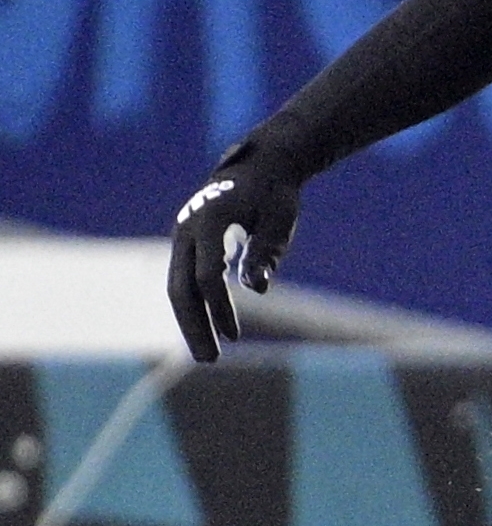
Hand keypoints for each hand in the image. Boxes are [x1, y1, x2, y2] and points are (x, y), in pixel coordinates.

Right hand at [166, 146, 303, 363]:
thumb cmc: (276, 193)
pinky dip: (196, 304)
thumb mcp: (280, 219)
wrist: (261, 166)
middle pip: (180, 286)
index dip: (220, 307)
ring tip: (208, 353)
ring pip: (177, 286)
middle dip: (194, 324)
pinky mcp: (187, 243)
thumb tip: (257, 288)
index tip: (234, 336)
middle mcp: (187, 228)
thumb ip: (267, 250)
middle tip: (209, 359)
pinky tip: (214, 327)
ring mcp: (182, 235)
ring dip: (192, 320)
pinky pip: (185, 279)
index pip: (208, 274)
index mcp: (209, 219)